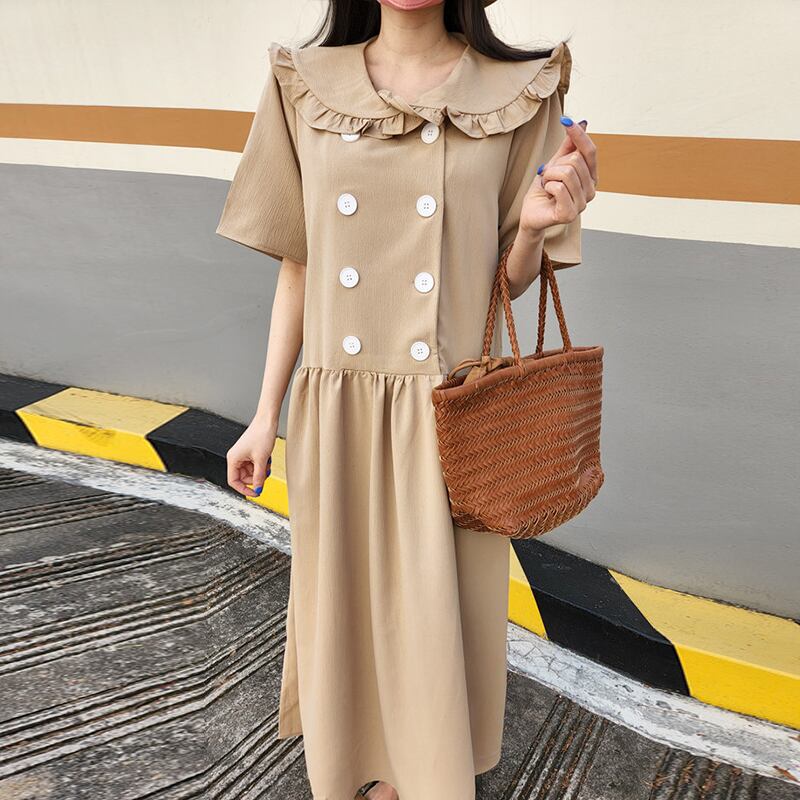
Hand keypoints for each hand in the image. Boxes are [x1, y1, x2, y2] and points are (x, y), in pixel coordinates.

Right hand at [226, 415, 275, 496]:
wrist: (267, 420)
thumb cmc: (261, 434)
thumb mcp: (261, 460)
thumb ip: (259, 477)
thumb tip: (258, 489)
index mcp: (233, 459)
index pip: (233, 481)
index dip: (244, 489)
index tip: (255, 493)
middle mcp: (236, 457)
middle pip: (243, 477)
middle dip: (255, 478)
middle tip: (265, 474)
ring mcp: (243, 455)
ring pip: (250, 472)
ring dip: (260, 471)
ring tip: (267, 463)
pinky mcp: (250, 452)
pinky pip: (254, 465)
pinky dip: (261, 465)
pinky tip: (267, 459)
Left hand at [519, 117, 597, 236]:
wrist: (531, 212)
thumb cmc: (544, 190)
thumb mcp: (556, 163)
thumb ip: (569, 146)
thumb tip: (583, 123)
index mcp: (591, 177)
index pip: (589, 151)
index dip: (578, 134)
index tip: (565, 119)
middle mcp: (591, 191)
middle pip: (575, 161)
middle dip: (555, 165)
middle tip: (548, 176)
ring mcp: (582, 204)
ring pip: (566, 173)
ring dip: (549, 177)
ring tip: (546, 185)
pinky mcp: (570, 214)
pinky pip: (558, 188)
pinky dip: (547, 187)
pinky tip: (547, 194)